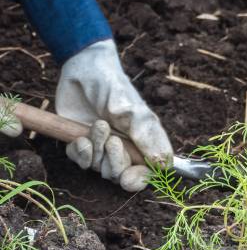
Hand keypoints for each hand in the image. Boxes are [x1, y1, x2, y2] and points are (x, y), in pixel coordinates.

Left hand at [55, 40, 172, 191]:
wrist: (82, 70)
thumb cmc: (113, 87)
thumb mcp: (132, 109)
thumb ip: (146, 137)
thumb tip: (164, 164)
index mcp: (144, 140)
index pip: (147, 171)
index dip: (139, 179)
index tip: (128, 178)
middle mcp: (125, 146)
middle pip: (121, 174)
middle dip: (114, 161)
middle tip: (111, 140)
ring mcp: (102, 146)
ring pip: (99, 168)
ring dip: (95, 150)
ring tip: (96, 125)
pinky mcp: (82, 143)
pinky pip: (79, 161)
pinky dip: (79, 153)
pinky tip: (79, 136)